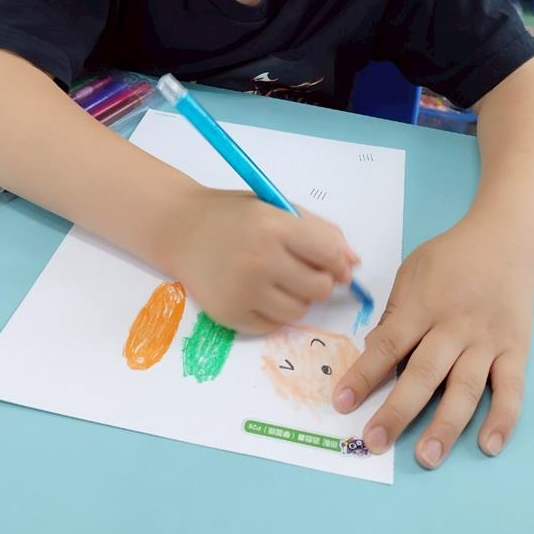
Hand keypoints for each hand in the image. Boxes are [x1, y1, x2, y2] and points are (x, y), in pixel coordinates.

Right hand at [171, 186, 358, 333]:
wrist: (180, 228)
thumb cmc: (233, 215)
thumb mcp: (276, 208)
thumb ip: (319, 231)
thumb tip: (353, 263)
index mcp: (275, 226)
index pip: (330, 254)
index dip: (339, 262)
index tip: (334, 263)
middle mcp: (260, 260)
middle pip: (320, 288)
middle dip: (319, 281)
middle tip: (301, 269)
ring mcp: (243, 291)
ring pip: (299, 311)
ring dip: (296, 298)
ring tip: (275, 278)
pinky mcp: (230, 315)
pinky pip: (272, 326)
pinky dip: (272, 312)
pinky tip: (256, 290)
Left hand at [334, 213, 533, 466]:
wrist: (505, 238)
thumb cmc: (452, 256)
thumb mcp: (413, 271)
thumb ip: (396, 312)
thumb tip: (373, 351)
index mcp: (422, 305)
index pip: (387, 345)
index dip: (362, 375)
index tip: (341, 402)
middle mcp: (454, 325)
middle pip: (423, 373)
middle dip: (397, 411)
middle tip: (374, 441)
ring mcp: (487, 339)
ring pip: (465, 387)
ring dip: (446, 425)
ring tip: (427, 457)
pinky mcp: (516, 348)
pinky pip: (511, 388)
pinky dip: (503, 418)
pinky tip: (488, 444)